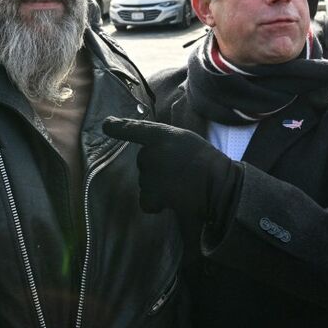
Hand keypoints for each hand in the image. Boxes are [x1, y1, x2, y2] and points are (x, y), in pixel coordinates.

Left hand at [103, 117, 239, 224]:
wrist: (220, 186)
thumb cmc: (207, 162)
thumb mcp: (185, 140)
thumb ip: (164, 141)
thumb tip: (149, 149)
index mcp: (161, 135)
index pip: (134, 129)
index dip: (118, 127)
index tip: (107, 124)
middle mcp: (151, 153)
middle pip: (143, 161)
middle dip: (156, 167)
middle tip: (178, 171)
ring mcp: (150, 175)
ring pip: (145, 181)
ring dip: (157, 185)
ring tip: (179, 185)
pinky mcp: (152, 195)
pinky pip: (145, 200)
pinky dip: (155, 202)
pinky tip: (171, 200)